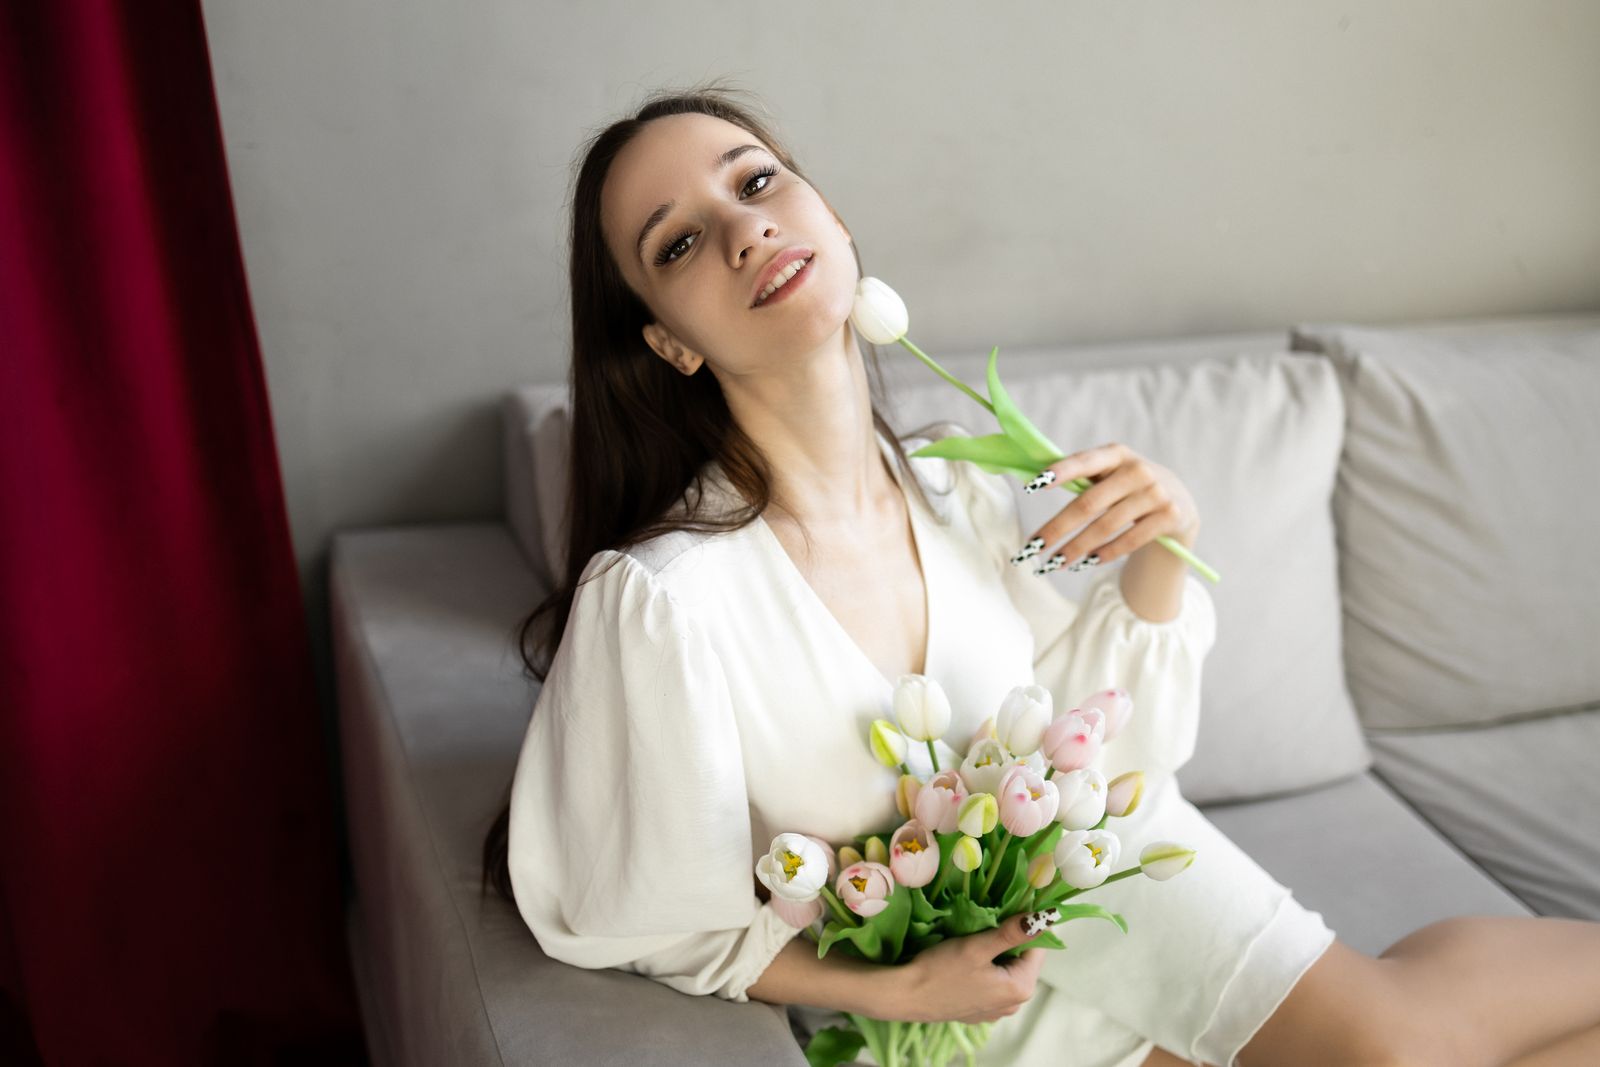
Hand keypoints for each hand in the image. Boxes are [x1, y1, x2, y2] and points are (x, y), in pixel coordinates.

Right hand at [882, 911, 1050, 1024]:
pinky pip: (993, 984)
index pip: (1038, 948)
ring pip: (1006, 971)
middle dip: (1009, 940)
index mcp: (1020, 988)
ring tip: (975, 940)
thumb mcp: (977, 946)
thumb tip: (1045, 917)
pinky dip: (985, 969)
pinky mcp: (980, 1011)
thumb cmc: (941, 969)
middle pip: (1022, 960)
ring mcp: (996, 1011)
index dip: (1026, 926)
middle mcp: (1014, 1004)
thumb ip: (1012, 932)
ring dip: (996, 954)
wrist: (905, 996)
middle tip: (986, 924)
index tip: (1009, 909)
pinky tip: (966, 962)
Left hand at [1013, 443, 1199, 573]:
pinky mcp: (1169, 516)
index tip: (1034, 485)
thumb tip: (1034, 481)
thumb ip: (1082, 476)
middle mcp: (1137, 470)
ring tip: (1055, 562)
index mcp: (1116, 454)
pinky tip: (1087, 562)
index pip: (1084, 461)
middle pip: (1088, 503)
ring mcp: (1156, 493)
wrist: (1179, 500)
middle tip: (1033, 547)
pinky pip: (1129, 541)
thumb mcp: (1111, 473)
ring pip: (1105, 526)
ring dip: (1076, 548)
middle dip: (1057, 528)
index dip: (1061, 471)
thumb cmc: (1128, 486)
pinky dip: (1104, 554)